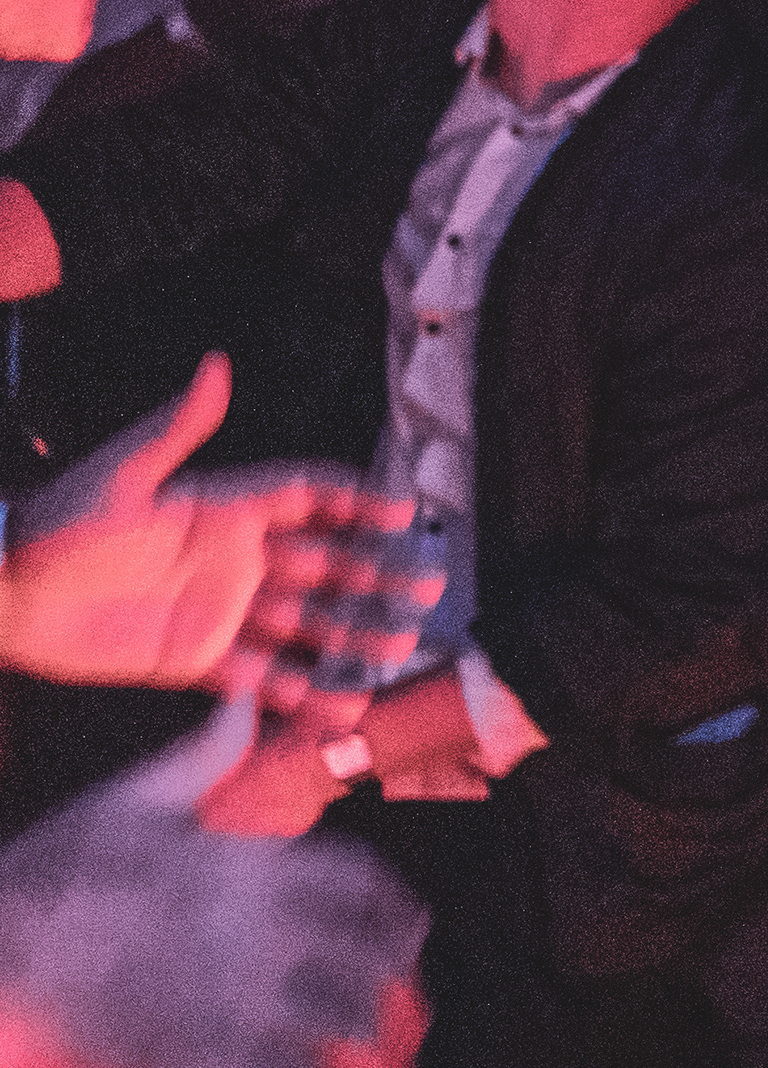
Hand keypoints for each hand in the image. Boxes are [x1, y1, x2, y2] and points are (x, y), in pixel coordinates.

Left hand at [0, 354, 425, 698]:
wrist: (5, 595)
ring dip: (351, 634)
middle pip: (322, 565)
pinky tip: (337, 703)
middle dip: (376, 574)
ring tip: (396, 647)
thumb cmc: (57, 527)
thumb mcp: (120, 474)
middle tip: (427, 585)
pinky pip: (258, 677)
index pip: (305, 499)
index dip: (356, 503)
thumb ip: (177, 428)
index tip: (404, 513)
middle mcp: (232, 559)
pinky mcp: (195, 659)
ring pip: (303, 624)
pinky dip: (299, 692)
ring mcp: (218, 611)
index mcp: (221, 510)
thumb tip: (217, 365)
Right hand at [0, 712, 427, 1067]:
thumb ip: (198, 761)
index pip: (371, 894)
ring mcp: (227, 1007)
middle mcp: (254, 932)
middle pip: (378, 977)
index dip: (399, 929)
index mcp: (247, 869)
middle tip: (395, 1048)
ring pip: (354, 1050)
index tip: (401, 954)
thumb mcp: (119, 805)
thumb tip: (247, 704)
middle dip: (399, 1019)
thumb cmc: (27, 889)